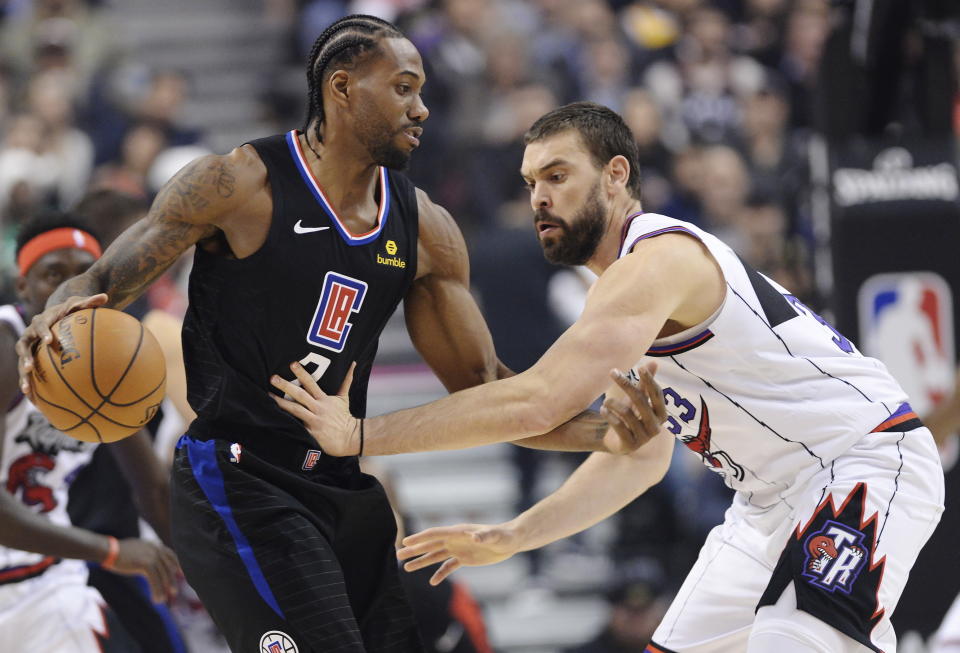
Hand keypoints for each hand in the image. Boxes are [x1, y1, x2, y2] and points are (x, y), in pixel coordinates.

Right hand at [15, 294, 107, 397]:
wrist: (57, 313)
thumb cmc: (71, 310)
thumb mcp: (80, 303)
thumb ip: (90, 301)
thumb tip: (105, 296)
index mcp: (42, 320)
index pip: (41, 325)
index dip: (43, 332)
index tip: (49, 340)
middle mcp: (31, 333)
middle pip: (23, 345)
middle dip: (25, 357)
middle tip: (29, 367)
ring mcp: (29, 346)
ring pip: (21, 362)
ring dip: (23, 375)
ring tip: (27, 390)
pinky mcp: (30, 357)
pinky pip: (28, 372)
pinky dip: (31, 384)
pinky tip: (35, 401)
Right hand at [109, 538, 179, 602]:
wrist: (108, 550)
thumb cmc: (118, 551)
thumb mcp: (137, 548)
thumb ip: (146, 552)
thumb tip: (150, 562)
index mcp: (154, 544)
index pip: (170, 555)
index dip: (176, 565)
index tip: (179, 575)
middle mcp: (156, 549)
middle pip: (169, 567)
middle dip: (171, 580)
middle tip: (173, 592)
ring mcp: (151, 556)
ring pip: (162, 576)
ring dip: (163, 589)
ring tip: (162, 600)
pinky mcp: (145, 564)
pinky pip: (155, 580)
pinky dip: (156, 591)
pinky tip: (156, 599)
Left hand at [270, 362, 360, 456]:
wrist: (351, 437)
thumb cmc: (344, 416)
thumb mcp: (344, 397)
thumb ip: (346, 380)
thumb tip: (353, 364)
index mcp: (324, 399)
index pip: (311, 383)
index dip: (302, 373)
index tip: (292, 364)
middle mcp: (318, 408)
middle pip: (300, 395)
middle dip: (286, 386)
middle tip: (273, 378)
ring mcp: (313, 421)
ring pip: (295, 409)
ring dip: (281, 402)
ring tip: (268, 395)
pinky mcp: (310, 433)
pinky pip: (296, 426)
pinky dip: (286, 422)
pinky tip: (274, 417)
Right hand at [397, 523, 519, 585]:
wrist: (511, 541)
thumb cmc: (503, 535)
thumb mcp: (495, 535)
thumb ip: (484, 536)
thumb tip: (474, 537)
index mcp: (458, 532)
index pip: (435, 534)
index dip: (420, 537)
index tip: (406, 541)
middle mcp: (455, 539)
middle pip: (430, 544)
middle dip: (414, 549)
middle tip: (398, 554)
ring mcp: (458, 549)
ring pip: (435, 555)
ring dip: (422, 561)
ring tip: (406, 568)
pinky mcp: (464, 558)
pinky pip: (448, 566)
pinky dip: (440, 573)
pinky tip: (432, 582)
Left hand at [601, 360, 666, 453]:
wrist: (615, 440)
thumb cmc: (629, 415)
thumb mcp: (637, 399)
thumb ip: (645, 384)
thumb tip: (653, 362)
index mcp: (661, 415)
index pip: (657, 394)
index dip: (650, 380)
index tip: (640, 367)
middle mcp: (656, 427)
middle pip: (641, 401)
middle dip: (626, 385)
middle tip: (612, 371)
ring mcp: (643, 438)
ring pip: (628, 414)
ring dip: (614, 403)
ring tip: (606, 400)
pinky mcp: (630, 445)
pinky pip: (619, 427)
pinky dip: (609, 415)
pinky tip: (603, 409)